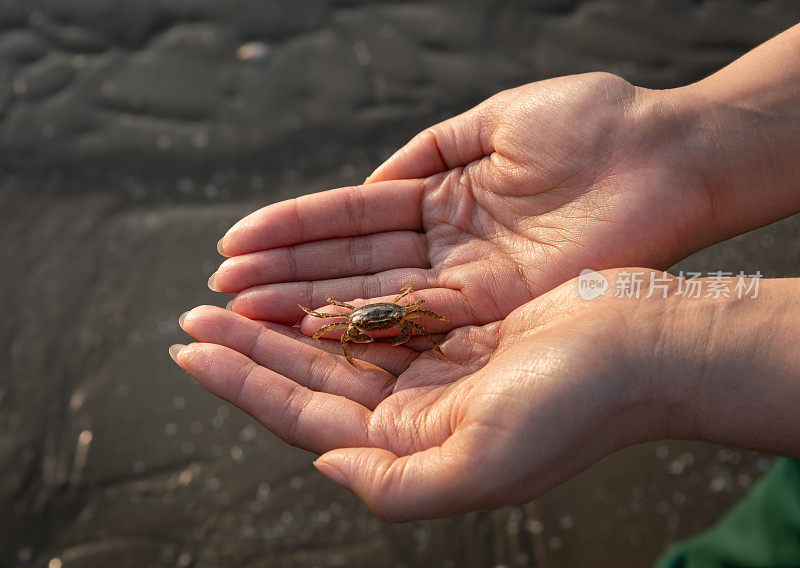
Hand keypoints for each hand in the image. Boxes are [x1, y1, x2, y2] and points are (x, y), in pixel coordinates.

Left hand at [170, 269, 673, 520]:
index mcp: (415, 450)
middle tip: (194, 317)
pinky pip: (379, 314)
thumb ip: (398, 485)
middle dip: (249, 349)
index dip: (243, 386)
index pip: (305, 417)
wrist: (645, 348)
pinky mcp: (457, 331)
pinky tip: (309, 286)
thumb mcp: (484, 462)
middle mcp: (417, 414)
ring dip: (285, 321)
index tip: (191, 353)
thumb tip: (323, 466)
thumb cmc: (576, 405)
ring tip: (233, 296)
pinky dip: (339, 300)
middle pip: (311, 379)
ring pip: (338, 345)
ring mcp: (436, 371)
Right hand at [211, 72, 711, 329]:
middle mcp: (444, 246)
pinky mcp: (491, 308)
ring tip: (241, 312)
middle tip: (218, 291)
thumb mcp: (492, 121)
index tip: (235, 243)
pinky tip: (304, 325)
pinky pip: (411, 314)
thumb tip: (371, 184)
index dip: (292, 229)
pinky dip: (358, 319)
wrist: (664, 158)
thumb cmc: (591, 125)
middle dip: (282, 274)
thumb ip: (425, 153)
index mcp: (441, 195)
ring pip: (369, 296)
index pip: (350, 216)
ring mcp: (465, 281)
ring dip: (303, 303)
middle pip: (348, 263)